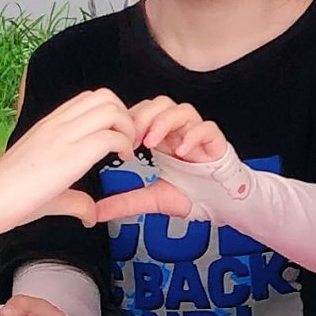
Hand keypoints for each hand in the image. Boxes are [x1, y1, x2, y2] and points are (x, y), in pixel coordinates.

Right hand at [0, 88, 139, 235]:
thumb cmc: (7, 199)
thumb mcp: (46, 191)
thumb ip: (73, 199)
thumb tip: (90, 216)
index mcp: (48, 125)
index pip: (88, 98)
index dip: (111, 111)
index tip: (116, 135)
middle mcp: (55, 125)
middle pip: (105, 96)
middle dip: (125, 114)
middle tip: (126, 140)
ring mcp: (61, 137)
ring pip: (110, 109)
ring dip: (127, 127)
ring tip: (125, 149)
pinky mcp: (68, 156)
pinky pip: (109, 136)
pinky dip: (124, 144)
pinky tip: (122, 160)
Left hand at [107, 98, 238, 219]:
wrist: (219, 205)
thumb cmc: (190, 195)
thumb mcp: (151, 199)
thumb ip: (125, 202)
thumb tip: (96, 212)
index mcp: (164, 139)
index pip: (145, 112)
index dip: (131, 119)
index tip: (120, 139)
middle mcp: (180, 132)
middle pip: (161, 104)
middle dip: (144, 117)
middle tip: (133, 139)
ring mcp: (198, 135)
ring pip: (183, 110)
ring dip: (164, 122)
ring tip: (151, 143)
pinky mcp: (216, 143)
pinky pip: (206, 128)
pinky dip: (192, 135)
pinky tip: (180, 151)